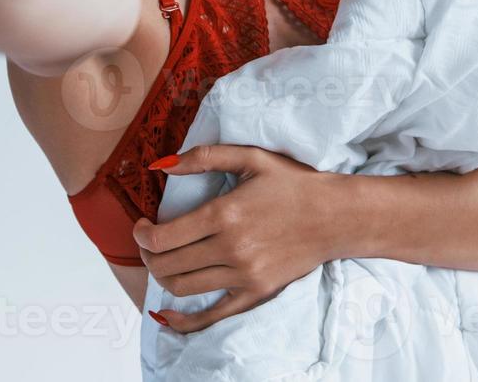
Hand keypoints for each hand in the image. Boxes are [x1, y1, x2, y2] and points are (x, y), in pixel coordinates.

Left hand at [134, 145, 343, 332]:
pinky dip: (184, 320)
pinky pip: (212, 315)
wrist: (336, 216)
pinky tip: (166, 315)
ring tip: (162, 262)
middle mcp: (231, 248)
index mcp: (224, 214)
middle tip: (147, 243)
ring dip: (162, 277)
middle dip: (147, 255)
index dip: (140, 235)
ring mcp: (244, 275)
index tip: (140, 226)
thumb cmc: (294, 183)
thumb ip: (204, 157)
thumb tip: (160, 165)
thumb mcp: (251, 157)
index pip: (161, 238)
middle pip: (167, 264)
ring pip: (183, 287)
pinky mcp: (256, 293)